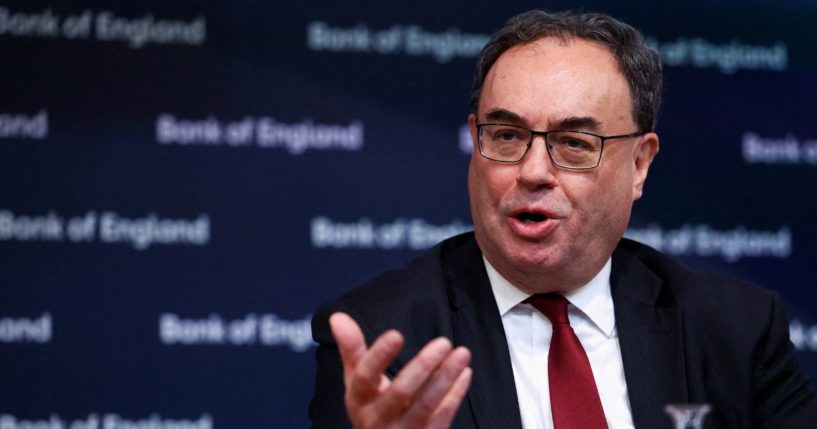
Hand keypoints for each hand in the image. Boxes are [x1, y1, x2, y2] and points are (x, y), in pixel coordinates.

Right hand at [329, 312, 472, 428]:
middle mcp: (377, 419)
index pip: (364, 377)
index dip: (379, 356)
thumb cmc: (370, 405)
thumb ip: (351, 348)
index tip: (397, 334)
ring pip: (426, 406)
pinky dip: (455, 395)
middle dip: (422, 366)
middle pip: (400, 392)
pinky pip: (442, 418)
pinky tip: (465, 373)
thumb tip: (337, 316)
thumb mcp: (357, 380)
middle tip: (443, 342)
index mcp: (358, 400)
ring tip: (462, 353)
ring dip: (446, 378)